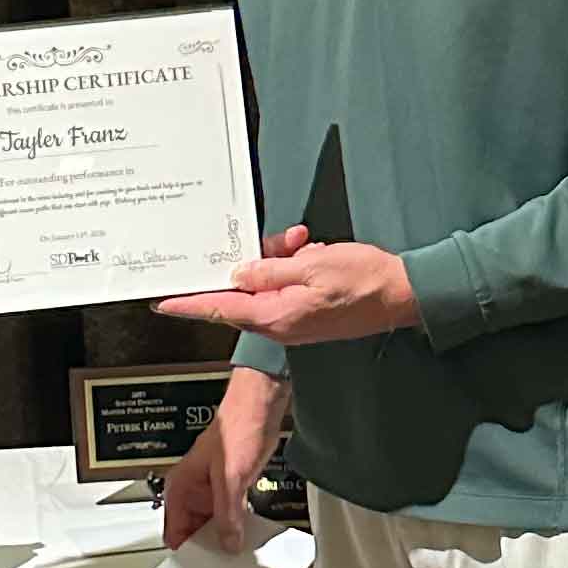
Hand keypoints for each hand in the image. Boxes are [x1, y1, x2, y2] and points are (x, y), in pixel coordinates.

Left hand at [157, 239, 419, 346]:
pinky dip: (291, 269)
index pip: (220, 308)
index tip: (164, 302)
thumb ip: (269, 270)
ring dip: (277, 262)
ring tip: (303, 245)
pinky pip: (283, 289)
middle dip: (249, 264)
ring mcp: (293, 321)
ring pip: (264, 287)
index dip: (190, 303)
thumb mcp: (312, 265)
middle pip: (242, 293)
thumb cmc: (365, 281)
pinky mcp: (305, 314)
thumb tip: (239, 275)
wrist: (402, 295)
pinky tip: (309, 254)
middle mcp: (280, 324)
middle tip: (277, 244)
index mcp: (276, 315)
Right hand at [161, 369, 291, 552]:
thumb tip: (228, 542)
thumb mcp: (230, 479)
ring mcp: (211, 489)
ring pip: (212, 525)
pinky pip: (230, 514)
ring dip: (224, 537)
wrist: (260, 406)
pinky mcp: (229, 486)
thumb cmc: (237, 427)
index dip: (185, 553)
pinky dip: (237, 525)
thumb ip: (227, 515)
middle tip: (222, 566)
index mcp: (180, 486)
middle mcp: (192, 490)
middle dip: (207, 548)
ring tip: (236, 552)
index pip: (173, 532)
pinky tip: (246, 534)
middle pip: (193, 532)